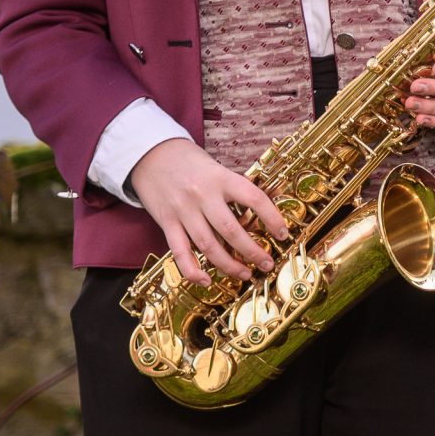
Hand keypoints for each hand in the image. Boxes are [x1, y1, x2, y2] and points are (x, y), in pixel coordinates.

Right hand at [129, 137, 289, 285]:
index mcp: (221, 178)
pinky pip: (179, 251)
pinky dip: (192, 270)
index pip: (254, 199)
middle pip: (231, 230)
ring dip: (229, 265)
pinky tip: (206, 281)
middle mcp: (203, 195)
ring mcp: (183, 211)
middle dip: (252, 251)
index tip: (283, 234)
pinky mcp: (166, 222)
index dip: (272, 218)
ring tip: (245, 274)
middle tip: (267, 264)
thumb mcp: (218, 168)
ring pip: (208, 245)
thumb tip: (269, 205)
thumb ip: (237, 188)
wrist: (150, 154)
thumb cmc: (191, 163)